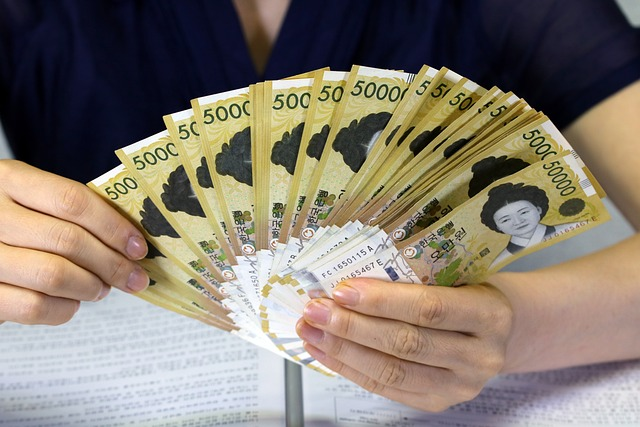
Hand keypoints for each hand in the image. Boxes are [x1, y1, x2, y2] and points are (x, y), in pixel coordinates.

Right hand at [0, 160, 148, 324]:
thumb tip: (131, 241)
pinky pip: (33, 307)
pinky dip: (64, 310)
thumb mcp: (33, 200)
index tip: (139, 247)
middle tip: (134, 278)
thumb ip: (72, 211)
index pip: (72, 201)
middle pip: (68, 240)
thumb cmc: (13, 221)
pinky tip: (72, 303)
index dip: (113, 226)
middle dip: (112, 264)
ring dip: (91, 287)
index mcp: (9, 180)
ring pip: (53, 276)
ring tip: (102, 288)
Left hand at [296, 278, 512, 411]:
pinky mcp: (437, 402)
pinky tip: (325, 350)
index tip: (342, 290)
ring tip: (311, 330)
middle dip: (352, 326)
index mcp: (489, 314)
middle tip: (315, 309)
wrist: (499, 331)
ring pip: (392, 370)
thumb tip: (346, 279)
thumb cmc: (468, 293)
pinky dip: (349, 368)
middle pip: (406, 343)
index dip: (383, 301)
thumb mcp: (458, 276)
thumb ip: (415, 277)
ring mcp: (460, 385)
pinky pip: (386, 388)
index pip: (430, 308)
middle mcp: (480, 355)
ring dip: (343, 349)